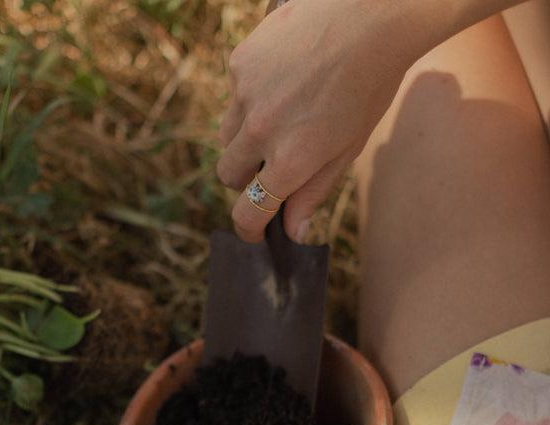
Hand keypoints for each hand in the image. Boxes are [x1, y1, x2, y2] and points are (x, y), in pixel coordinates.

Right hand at [217, 0, 421, 242]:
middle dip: (244, 178)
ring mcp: (245, 95)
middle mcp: (260, 131)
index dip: (248, 228)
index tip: (253, 231)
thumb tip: (293, 231)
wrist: (369, 13)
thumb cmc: (369, 84)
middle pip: (228, 174)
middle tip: (268, 166)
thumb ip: (315, 189)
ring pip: (226, 134)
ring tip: (281, 116)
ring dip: (244, 138)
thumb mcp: (348, 146)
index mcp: (290, 160)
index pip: (249, 211)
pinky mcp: (239, 63)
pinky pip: (235, 95)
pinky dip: (251, 97)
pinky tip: (283, 79)